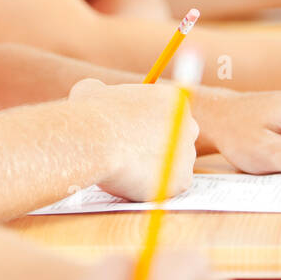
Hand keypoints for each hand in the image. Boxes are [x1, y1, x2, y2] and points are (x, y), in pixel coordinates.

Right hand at [69, 77, 197, 201]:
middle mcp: (189, 124)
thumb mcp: (91, 90)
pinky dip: (155, 188)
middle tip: (134, 155)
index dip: (150, 126)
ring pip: (174, 165)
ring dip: (156, 169)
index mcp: (174, 98)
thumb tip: (95, 92)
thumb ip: (102, 92)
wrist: (96, 140)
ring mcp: (188, 153)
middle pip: (178, 139)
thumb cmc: (92, 113)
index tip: (134, 135)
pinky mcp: (183, 180)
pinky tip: (135, 182)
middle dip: (159, 147)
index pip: (169, 114)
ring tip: (129, 170)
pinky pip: (171, 187)